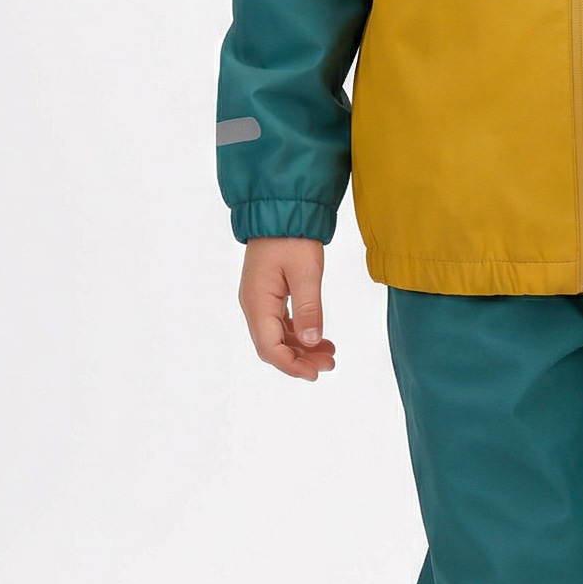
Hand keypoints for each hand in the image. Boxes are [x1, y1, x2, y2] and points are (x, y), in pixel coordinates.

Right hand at [238, 236, 336, 380]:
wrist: (280, 210)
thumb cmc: (292, 237)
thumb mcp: (307, 273)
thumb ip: (309, 309)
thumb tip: (312, 342)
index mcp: (258, 302)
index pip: (270, 347)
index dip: (292, 365)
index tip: (315, 373)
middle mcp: (253, 304)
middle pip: (272, 346)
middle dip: (299, 360)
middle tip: (329, 364)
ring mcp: (259, 299)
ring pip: (277, 335)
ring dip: (301, 348)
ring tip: (329, 353)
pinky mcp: (267, 293)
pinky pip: (279, 322)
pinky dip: (298, 333)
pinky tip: (318, 337)